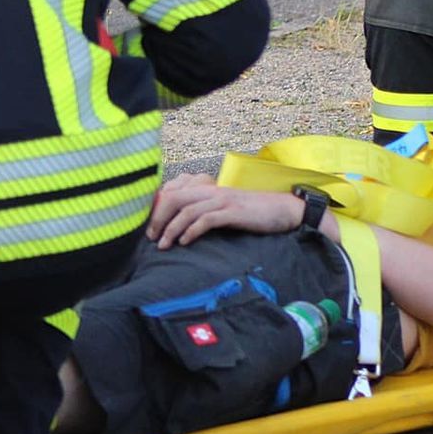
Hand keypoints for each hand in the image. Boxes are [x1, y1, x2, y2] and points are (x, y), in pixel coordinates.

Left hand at [147, 175, 302, 247]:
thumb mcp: (225, 208)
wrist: (282, 209)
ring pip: (187, 210)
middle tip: (151, 238)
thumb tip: (181, 225)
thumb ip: (204, 211)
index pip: (173, 190)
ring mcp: (222, 200)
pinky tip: (185, 242)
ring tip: (164, 245)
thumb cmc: (252, 212)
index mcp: (207, 188)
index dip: (157, 207)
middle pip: (174, 198)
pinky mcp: (233, 212)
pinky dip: (191, 231)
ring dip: (171, 229)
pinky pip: (206, 219)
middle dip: (158, 218)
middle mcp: (211, 190)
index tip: (150, 226)